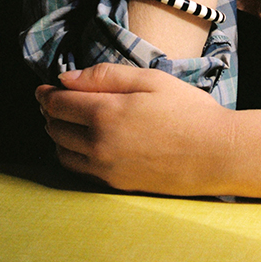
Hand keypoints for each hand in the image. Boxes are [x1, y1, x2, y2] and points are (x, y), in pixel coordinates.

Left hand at [37, 64, 235, 195]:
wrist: (216, 154)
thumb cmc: (188, 111)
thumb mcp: (150, 80)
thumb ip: (106, 76)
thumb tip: (66, 79)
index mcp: (106, 113)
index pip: (58, 103)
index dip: (46, 93)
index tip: (44, 87)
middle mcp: (98, 145)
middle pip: (54, 128)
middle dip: (49, 112)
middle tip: (53, 100)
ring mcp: (105, 169)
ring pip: (62, 152)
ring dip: (57, 135)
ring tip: (66, 121)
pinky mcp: (115, 185)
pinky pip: (79, 170)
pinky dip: (71, 155)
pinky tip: (82, 144)